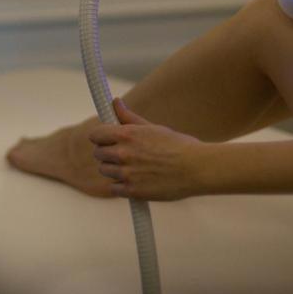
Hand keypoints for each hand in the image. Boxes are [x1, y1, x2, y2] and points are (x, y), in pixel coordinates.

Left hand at [89, 98, 206, 200]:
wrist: (197, 168)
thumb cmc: (178, 146)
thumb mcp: (153, 127)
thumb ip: (129, 117)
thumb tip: (115, 102)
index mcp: (127, 134)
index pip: (95, 135)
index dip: (100, 137)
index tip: (106, 140)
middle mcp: (123, 153)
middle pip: (99, 154)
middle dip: (107, 153)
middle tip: (123, 155)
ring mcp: (127, 173)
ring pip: (105, 171)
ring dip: (114, 169)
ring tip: (133, 167)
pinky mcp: (133, 191)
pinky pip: (114, 188)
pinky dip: (121, 185)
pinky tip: (136, 180)